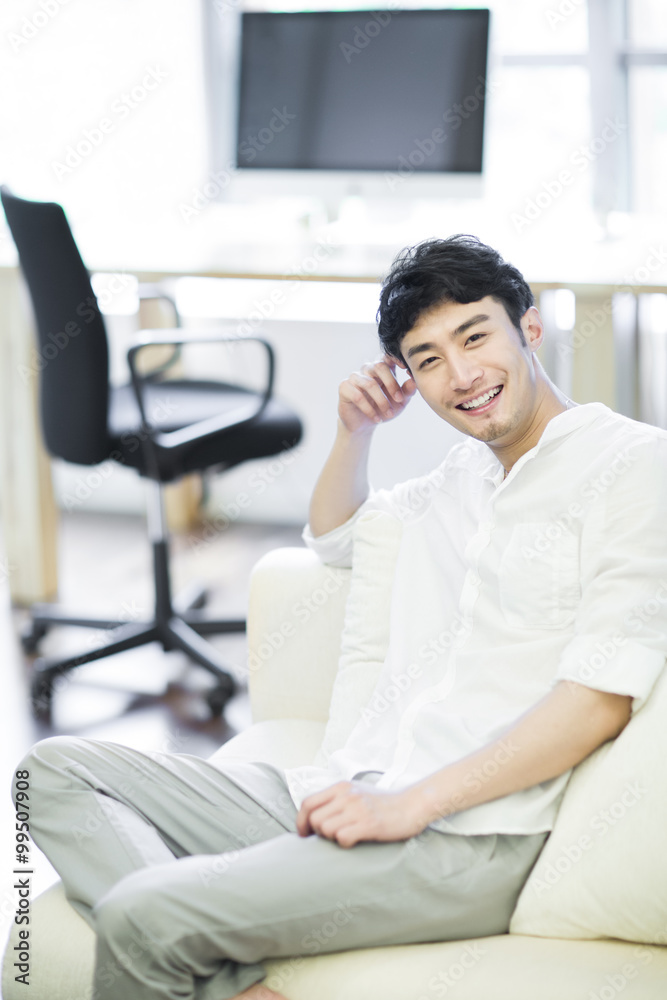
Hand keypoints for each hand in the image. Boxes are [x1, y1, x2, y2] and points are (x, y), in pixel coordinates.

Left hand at [296, 781, 424, 847]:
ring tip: (345, 837)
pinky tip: (355, 841)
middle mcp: (346, 795)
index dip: (301, 822)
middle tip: (329, 838)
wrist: (412, 805)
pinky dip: (345, 843)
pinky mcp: (369, 823)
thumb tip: (314, 818)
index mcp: (341, 787)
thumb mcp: (356, 793)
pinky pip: (342, 837)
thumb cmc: (383, 804)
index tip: (305, 835)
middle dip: (317, 833)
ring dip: (331, 838)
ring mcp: (357, 809)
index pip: (307, 803)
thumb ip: (337, 800)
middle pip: (313, 818)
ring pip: (325, 828)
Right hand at [338, 355, 416, 434]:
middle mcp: (367, 369)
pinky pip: (358, 396)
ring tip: (389, 414)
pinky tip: (377, 419)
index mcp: (382, 369)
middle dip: (391, 383)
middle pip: (379, 366)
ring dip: (382, 401)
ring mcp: (354, 377)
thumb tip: (414, 382)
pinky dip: (369, 409)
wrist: (364, 425)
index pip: (388, 356)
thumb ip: (406, 392)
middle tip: (400, 400)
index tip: (406, 368)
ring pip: (370, 383)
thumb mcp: (399, 403)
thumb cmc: (383, 409)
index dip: (396, 358)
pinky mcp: (344, 387)